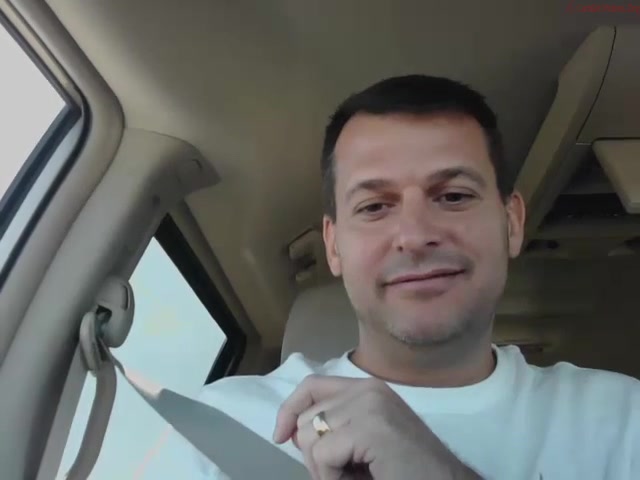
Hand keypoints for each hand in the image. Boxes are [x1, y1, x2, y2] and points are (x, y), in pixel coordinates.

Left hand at [272, 375, 481, 479]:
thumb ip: (333, 427)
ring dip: (322, 469)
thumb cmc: (406, 470)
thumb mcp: (363, 441)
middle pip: (307, 416)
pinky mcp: (371, 428)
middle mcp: (368, 389)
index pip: (312, 385)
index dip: (289, 409)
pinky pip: (323, 455)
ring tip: (353, 477)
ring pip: (309, 436)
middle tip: (343, 475)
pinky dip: (331, 478)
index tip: (280, 436)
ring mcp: (371, 405)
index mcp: (368, 389)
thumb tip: (289, 430)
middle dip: (312, 454)